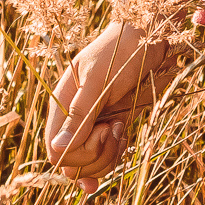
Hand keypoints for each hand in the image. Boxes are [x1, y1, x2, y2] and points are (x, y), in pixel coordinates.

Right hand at [46, 20, 158, 194]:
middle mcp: (73, 119)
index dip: (77, 153)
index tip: (102, 131)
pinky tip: (125, 136)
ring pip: (90, 165)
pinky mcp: (111, 128)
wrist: (149, 39)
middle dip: (96, 155)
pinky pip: (106, 158)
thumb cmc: (122, 51)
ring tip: (121, 129)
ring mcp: (93, 126)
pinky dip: (115, 155)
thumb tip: (58, 148)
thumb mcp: (99, 80)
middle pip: (72, 162)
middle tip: (114, 127)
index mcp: (63, 104)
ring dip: (108, 156)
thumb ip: (80, 113)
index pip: (55, 149)